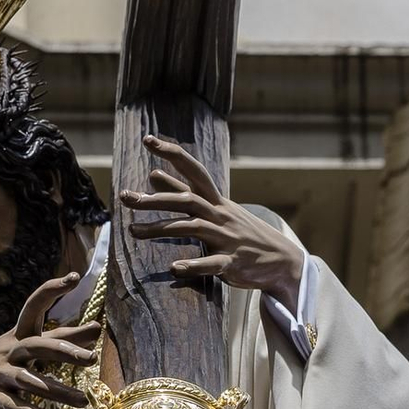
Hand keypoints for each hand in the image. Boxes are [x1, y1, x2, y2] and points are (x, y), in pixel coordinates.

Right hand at [0, 274, 99, 408]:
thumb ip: (60, 339)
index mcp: (18, 335)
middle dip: (65, 351)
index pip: (34, 306)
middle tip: (92, 359)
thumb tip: (96, 329)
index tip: (75, 277)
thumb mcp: (25, 347)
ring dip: (58, 392)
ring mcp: (0, 375)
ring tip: (82, 401)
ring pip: (31, 381)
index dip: (52, 290)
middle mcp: (9, 351)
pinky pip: (15, 406)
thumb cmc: (0, 363)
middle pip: (38, 346)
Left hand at [121, 135, 303, 307]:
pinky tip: (173, 268)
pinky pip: (212, 263)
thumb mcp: (216, 208)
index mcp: (216, 200)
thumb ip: (184, 192)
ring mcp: (227, 238)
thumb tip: (153, 174)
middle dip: (155, 198)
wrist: (282, 260)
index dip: (172, 153)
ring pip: (192, 228)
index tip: (148, 139)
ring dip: (161, 229)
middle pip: (186, 200)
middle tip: (125, 197)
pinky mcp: (232, 263)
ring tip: (133, 231)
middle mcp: (220, 215)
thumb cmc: (242, 232)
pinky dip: (193, 265)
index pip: (193, 170)